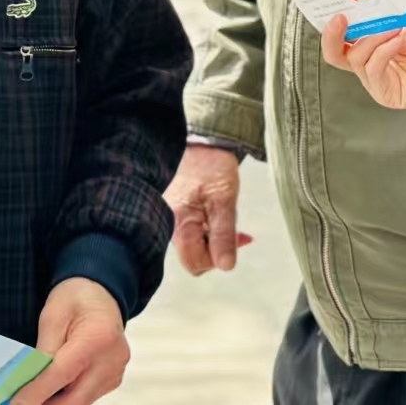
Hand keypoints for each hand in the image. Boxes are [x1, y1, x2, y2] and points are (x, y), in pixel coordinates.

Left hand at [12, 278, 127, 404]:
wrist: (101, 292)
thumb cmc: (75, 299)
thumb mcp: (52, 316)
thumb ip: (42, 352)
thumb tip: (26, 386)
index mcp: (98, 337)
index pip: (62, 374)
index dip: (36, 393)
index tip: (16, 403)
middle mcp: (113, 359)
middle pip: (74, 399)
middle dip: (45, 404)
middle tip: (21, 402)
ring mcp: (116, 372)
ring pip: (80, 402)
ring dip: (56, 402)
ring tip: (34, 393)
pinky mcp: (114, 380)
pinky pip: (86, 398)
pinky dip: (67, 397)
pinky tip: (53, 387)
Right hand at [166, 146, 253, 274]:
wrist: (199, 138)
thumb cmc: (210, 165)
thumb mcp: (224, 198)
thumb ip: (223, 234)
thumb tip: (226, 266)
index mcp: (179, 225)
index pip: (195, 263)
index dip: (218, 258)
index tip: (238, 238)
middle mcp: (168, 225)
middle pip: (193, 256)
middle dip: (216, 248)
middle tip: (237, 230)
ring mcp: (169, 217)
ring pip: (192, 242)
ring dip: (212, 237)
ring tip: (225, 215)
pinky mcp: (173, 210)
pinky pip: (189, 229)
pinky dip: (205, 226)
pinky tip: (214, 211)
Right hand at [321, 15, 405, 111]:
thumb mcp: (404, 21)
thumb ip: (380, 18)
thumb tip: (357, 7)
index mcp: (370, 44)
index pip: (341, 37)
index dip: (332, 24)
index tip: (333, 5)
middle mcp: (369, 62)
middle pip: (335, 54)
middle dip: (332, 35)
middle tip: (340, 17)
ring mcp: (376, 79)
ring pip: (355, 59)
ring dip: (372, 39)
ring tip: (392, 27)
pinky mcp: (387, 93)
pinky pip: (373, 70)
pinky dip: (381, 52)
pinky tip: (396, 41)